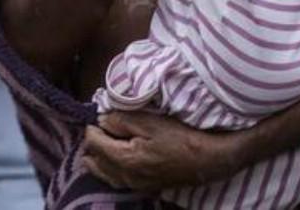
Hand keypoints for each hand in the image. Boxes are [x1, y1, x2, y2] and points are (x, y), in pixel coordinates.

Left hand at [83, 111, 243, 191]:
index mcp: (125, 159)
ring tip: (98, 144)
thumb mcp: (151, 122)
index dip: (92, 126)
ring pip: (103, 174)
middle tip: (96, 126)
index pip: (94, 143)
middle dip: (92, 143)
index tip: (96, 113)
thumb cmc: (180, 137)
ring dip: (98, 158)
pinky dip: (108, 170)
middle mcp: (125, 177)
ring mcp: (134, 185)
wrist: (207, 160)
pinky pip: (116, 180)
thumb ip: (122, 120)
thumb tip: (102, 119)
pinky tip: (111, 162)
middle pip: (95, 161)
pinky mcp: (143, 187)